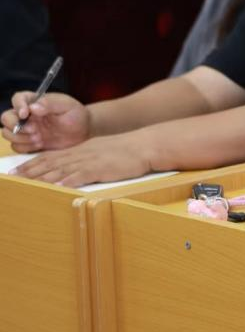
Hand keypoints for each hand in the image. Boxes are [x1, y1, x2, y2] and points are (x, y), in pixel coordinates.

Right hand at [2, 91, 89, 152]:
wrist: (83, 132)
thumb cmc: (76, 115)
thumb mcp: (67, 106)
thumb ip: (50, 104)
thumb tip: (33, 107)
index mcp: (35, 102)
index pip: (18, 99)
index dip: (18, 105)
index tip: (25, 113)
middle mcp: (27, 115)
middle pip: (6, 117)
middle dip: (15, 125)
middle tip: (34, 130)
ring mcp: (26, 130)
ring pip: (8, 133)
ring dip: (20, 138)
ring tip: (39, 138)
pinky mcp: (29, 143)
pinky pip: (16, 147)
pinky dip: (25, 147)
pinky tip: (40, 144)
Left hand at [11, 133, 151, 187]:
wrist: (145, 145)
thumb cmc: (127, 150)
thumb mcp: (102, 151)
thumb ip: (86, 158)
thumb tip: (73, 168)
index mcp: (80, 149)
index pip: (50, 156)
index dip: (32, 164)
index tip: (17, 171)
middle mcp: (81, 154)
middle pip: (50, 163)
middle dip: (30, 171)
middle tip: (12, 178)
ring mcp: (90, 160)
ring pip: (61, 169)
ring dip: (42, 177)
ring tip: (26, 183)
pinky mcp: (101, 168)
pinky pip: (81, 175)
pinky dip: (67, 181)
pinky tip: (57, 186)